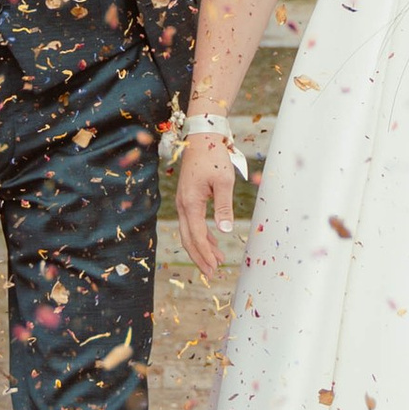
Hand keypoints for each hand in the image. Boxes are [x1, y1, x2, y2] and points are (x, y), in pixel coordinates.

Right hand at [176, 132, 239, 278]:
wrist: (201, 137)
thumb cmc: (213, 156)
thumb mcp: (223, 181)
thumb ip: (224, 207)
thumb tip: (225, 230)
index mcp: (190, 202)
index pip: (197, 236)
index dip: (205, 254)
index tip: (215, 267)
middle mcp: (183, 204)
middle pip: (188, 238)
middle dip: (200, 256)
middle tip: (212, 272)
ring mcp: (183, 201)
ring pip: (189, 231)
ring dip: (201, 247)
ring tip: (216, 260)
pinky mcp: (188, 197)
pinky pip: (192, 222)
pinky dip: (202, 234)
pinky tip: (213, 241)